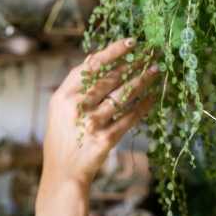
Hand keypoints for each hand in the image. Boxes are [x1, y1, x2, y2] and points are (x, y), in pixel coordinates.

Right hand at [42, 39, 158, 190]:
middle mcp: (76, 108)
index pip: (90, 67)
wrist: (63, 173)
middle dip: (133, 65)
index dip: (112, 52)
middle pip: (110, 79)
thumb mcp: (59, 108)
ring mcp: (91, 124)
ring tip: (156, 71)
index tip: (131, 42)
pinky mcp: (105, 140)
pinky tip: (154, 98)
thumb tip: (94, 56)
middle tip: (152, 54)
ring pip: (123, 96)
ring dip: (142, 82)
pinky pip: (129, 119)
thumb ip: (75, 84)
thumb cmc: (63, 136)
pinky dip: (143, 107)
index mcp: (63, 96)